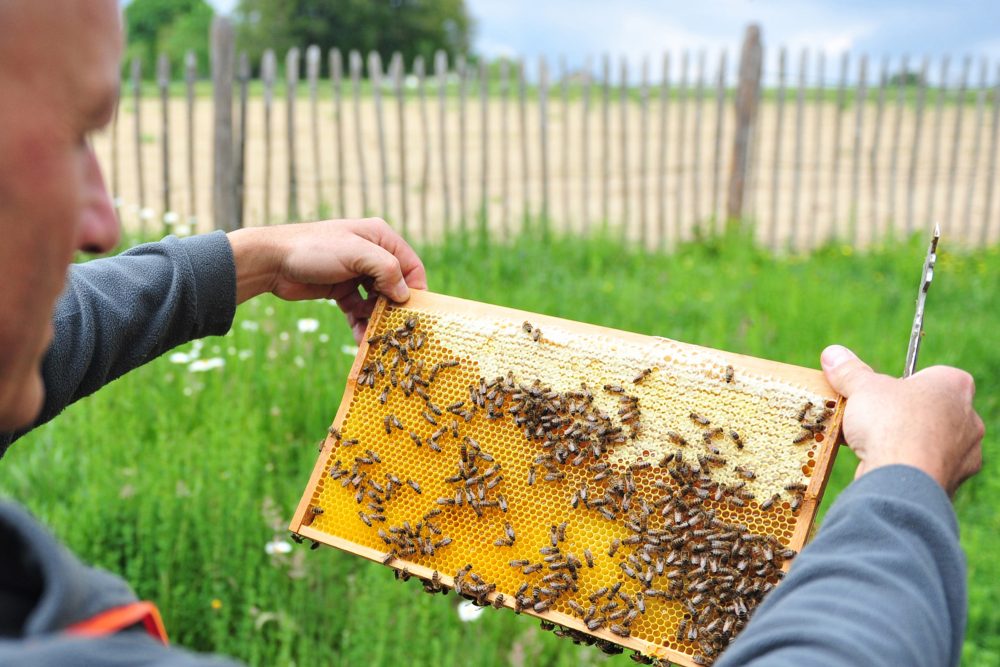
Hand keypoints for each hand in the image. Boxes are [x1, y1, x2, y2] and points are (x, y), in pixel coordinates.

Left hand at [227, 219, 427, 342]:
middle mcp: (371, 254)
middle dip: (394, 309)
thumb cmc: (314, 249)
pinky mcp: (341, 289)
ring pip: (376, 301)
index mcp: (380, 237)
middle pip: (395, 286)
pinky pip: (359, 309)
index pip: (411, 266)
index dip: (415, 290)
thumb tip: (405, 295)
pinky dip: (360, 323)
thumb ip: (387, 270)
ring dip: (377, 319)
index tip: (414, 313)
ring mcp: (356, 273)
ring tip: (375, 337)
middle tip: (395, 331)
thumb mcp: (356, 254)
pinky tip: (360, 337)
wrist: (272, 261)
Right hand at [821, 345, 983, 495]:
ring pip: (928, 441)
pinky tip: (881, 465)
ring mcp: (963, 454)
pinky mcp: (951, 482)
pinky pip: (924, 467)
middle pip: (929, 410)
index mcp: (954, 386)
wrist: (900, 480)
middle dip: (901, 414)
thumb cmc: (890, 424)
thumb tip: (833, 353)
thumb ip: (850, 371)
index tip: (879, 393)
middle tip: (872, 418)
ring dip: (903, 442)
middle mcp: (968, 418)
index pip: (929, 376)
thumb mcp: (861, 388)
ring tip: (871, 444)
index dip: (902, 384)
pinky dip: (904, 466)